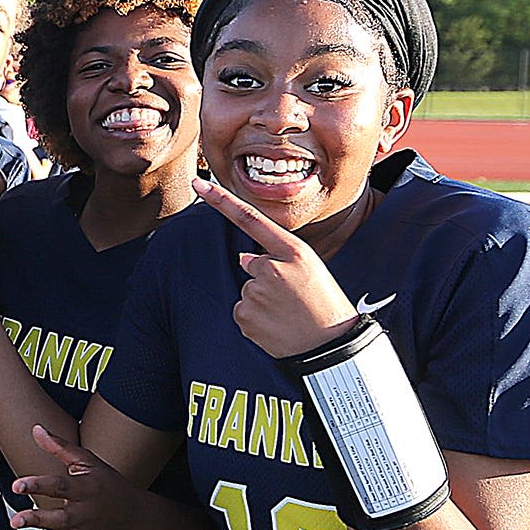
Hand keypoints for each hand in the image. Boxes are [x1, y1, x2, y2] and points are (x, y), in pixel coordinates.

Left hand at [7, 424, 142, 529]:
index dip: (38, 484)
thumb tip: (37, 429)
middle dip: (37, 520)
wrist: (136, 515)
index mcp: (85, 489)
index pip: (60, 486)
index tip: (17, 485)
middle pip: (60, 518)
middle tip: (16, 520)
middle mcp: (84, 513)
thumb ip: (60, 447)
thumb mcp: (88, 462)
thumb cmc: (109, 484)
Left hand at [193, 177, 357, 357]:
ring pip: (247, 289)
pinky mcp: (245, 316)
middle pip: (251, 264)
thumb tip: (244, 260)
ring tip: (288, 313)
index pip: (250, 218)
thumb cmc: (324, 304)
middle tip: (294, 297)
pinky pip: (242, 310)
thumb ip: (277, 257)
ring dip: (261, 301)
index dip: (222, 200)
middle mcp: (270, 268)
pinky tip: (276, 325)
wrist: (330, 346)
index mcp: (292, 251)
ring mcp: (255, 292)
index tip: (200, 183)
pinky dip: (255, 318)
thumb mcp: (311, 269)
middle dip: (265, 279)